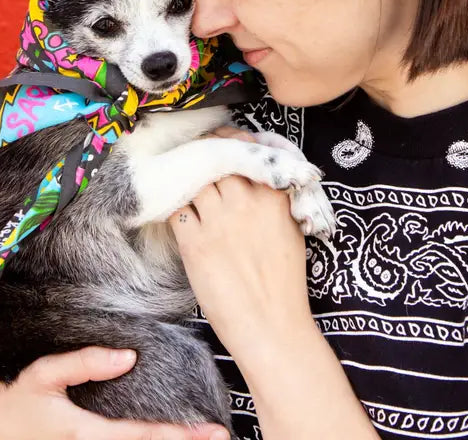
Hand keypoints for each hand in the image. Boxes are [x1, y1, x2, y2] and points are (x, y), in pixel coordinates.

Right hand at [0, 346, 229, 439]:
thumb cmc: (15, 400)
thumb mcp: (44, 375)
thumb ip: (84, 363)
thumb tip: (128, 356)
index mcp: (85, 434)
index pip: (143, 437)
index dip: (181, 435)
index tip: (212, 432)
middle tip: (220, 438)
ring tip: (200, 437)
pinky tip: (165, 437)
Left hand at [168, 141, 318, 366]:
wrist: (271, 324)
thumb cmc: (286, 280)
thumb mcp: (291, 228)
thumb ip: (275, 198)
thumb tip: (257, 176)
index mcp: (273, 195)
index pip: (245, 152)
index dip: (228, 143)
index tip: (219, 142)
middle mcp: (244, 200)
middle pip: (214, 160)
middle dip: (203, 156)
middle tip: (195, 157)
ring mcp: (217, 220)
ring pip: (194, 182)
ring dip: (189, 183)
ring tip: (185, 185)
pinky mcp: (194, 242)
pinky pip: (177, 211)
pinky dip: (176, 209)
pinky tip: (180, 215)